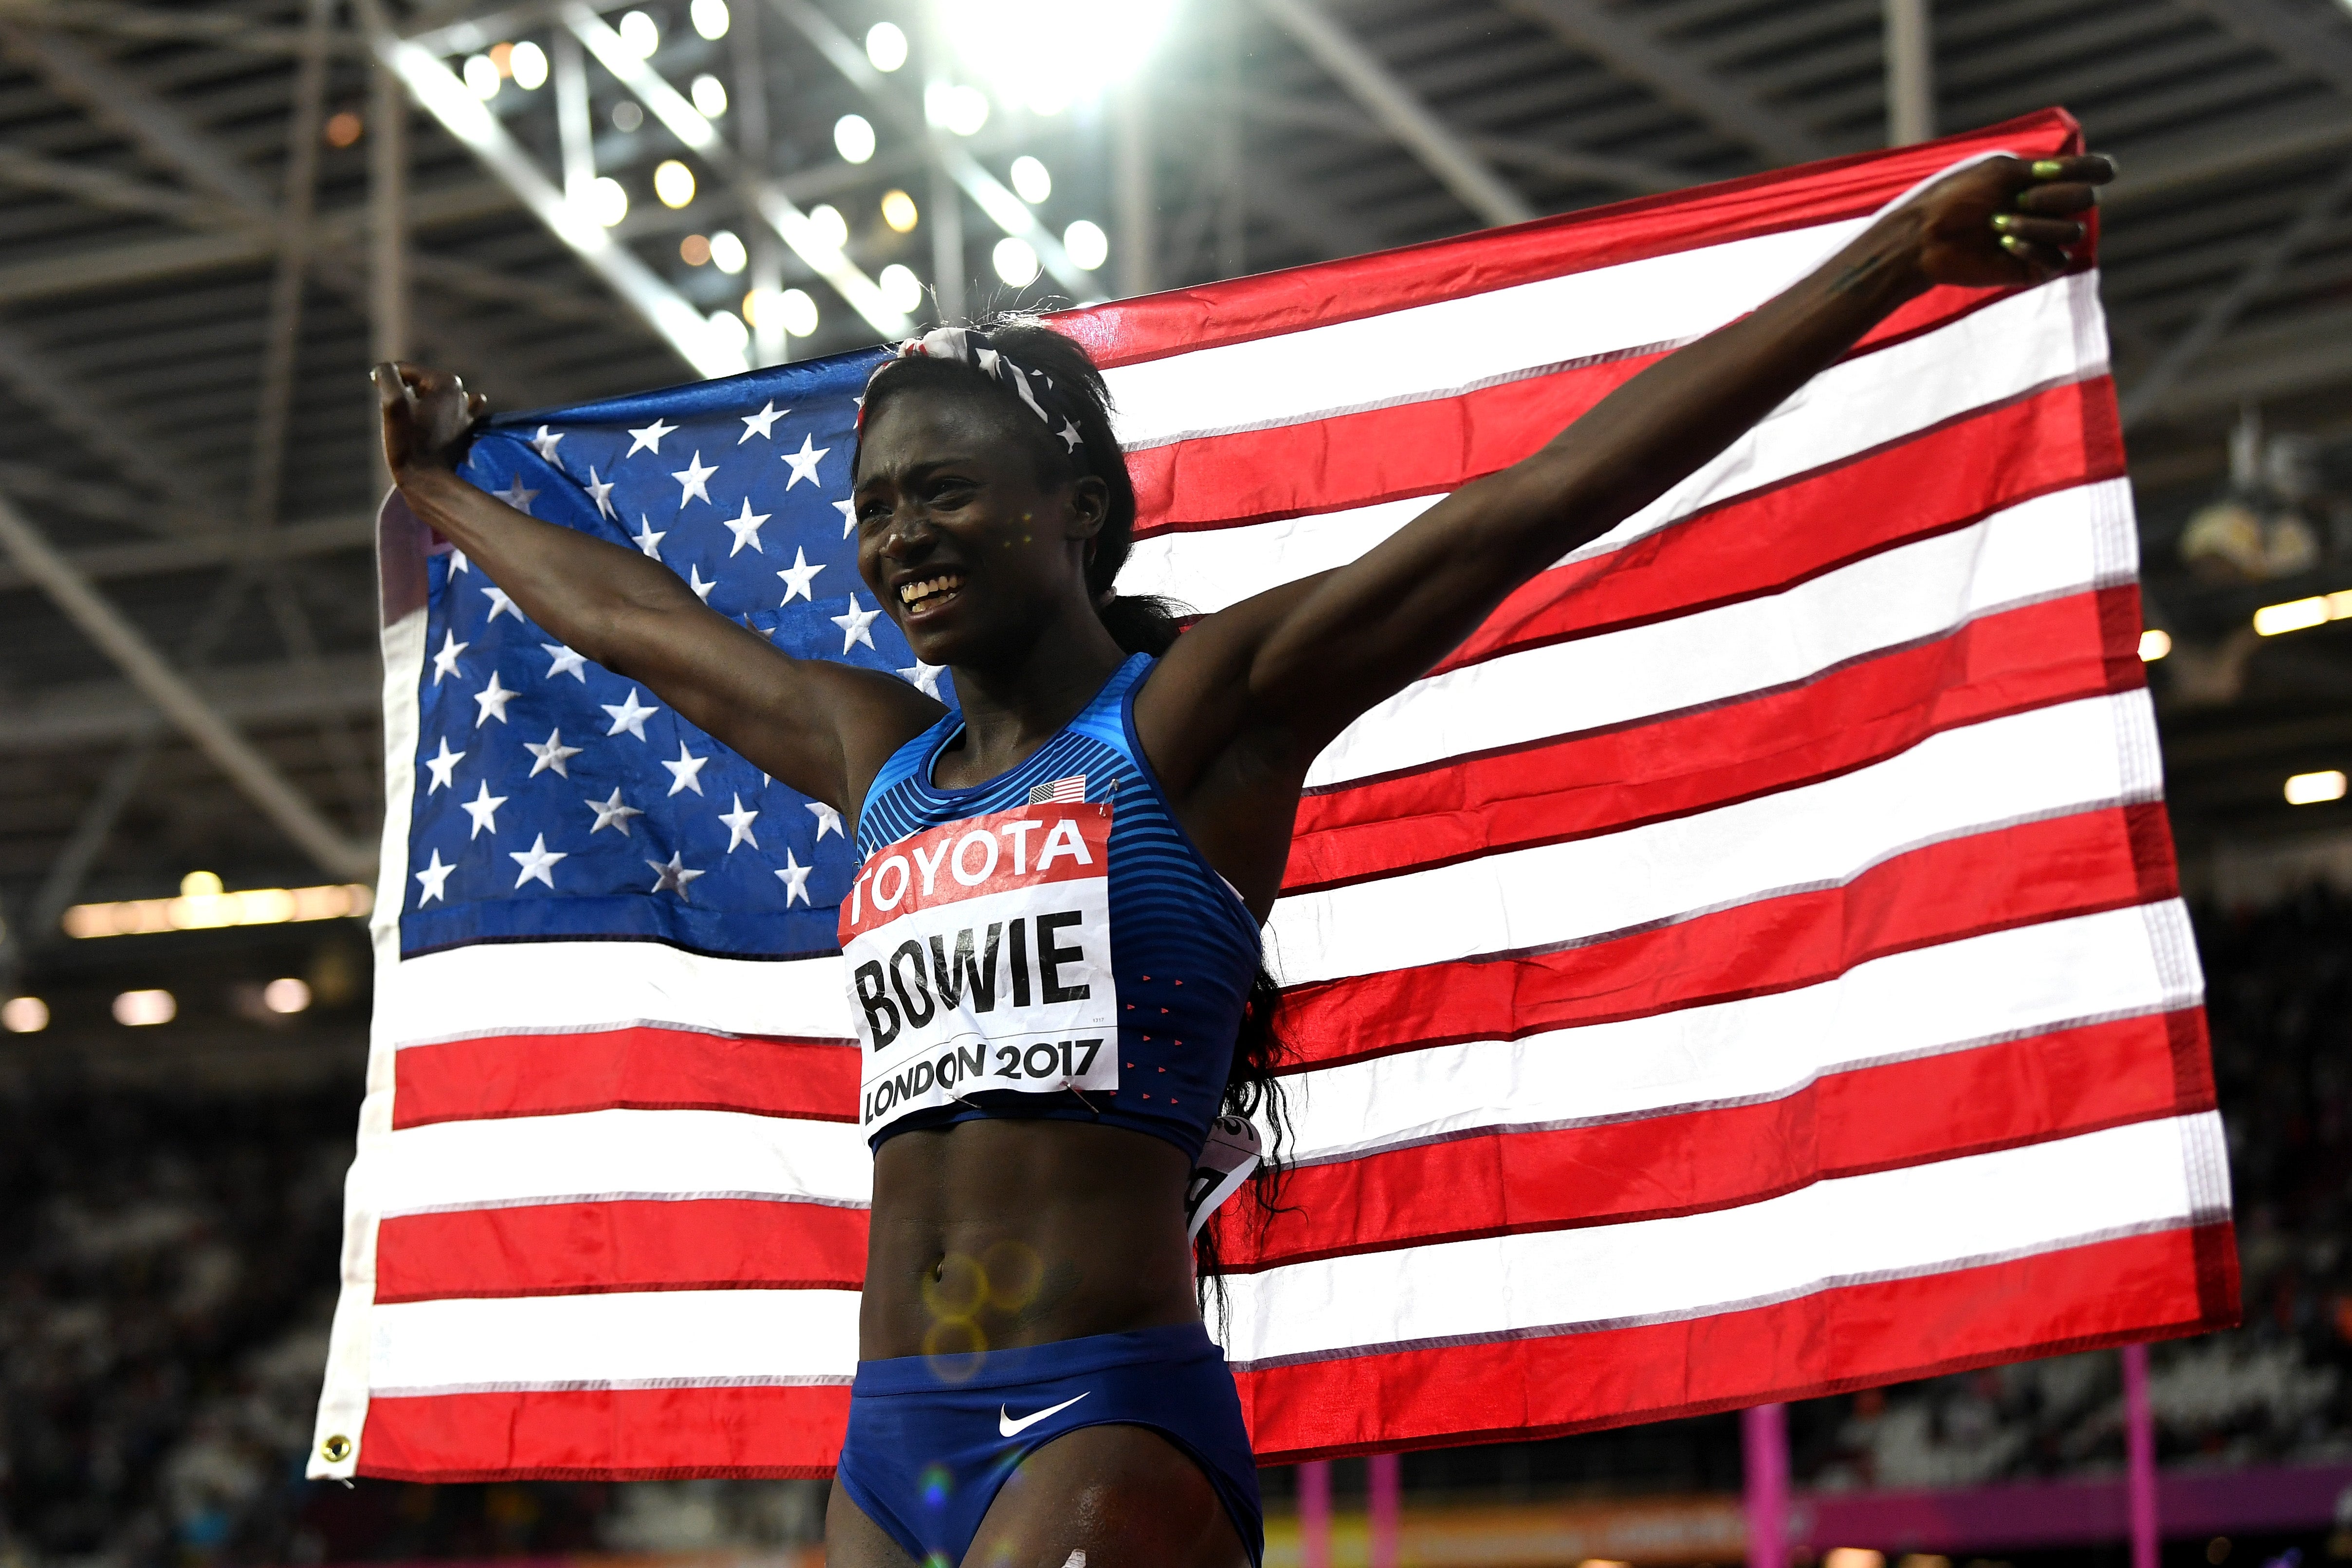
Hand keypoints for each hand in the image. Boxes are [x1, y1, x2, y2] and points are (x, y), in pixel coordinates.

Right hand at [374, 361, 488, 480]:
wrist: (429, 482)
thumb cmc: (409, 443)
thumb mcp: (392, 403)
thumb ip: (386, 375)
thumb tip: (384, 370)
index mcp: (447, 381)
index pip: (402, 371)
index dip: (385, 386)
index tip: (387, 409)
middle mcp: (462, 393)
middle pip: (416, 385)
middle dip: (402, 398)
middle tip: (401, 422)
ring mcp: (466, 414)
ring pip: (427, 400)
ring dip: (416, 409)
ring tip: (414, 430)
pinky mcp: (464, 432)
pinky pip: (444, 414)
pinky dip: (433, 417)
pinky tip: (432, 428)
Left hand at [1897, 153, 2114, 289]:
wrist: (1925, 237)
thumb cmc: (1956, 198)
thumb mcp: (2000, 172)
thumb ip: (2044, 168)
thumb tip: (2089, 168)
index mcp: (2044, 180)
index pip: (2092, 172)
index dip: (2099, 170)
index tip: (2098, 170)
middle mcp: (2049, 208)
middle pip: (2086, 198)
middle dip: (2054, 195)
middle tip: (2016, 199)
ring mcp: (2043, 238)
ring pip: (2074, 230)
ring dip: (2038, 224)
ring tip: (2000, 225)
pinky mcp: (2033, 267)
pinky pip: (2058, 259)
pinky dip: (2035, 247)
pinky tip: (2007, 243)